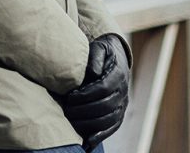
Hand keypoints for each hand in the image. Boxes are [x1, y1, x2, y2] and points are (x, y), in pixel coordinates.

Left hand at [62, 34, 129, 149]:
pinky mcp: (119, 114)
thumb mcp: (99, 47)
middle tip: (66, 111)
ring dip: (89, 124)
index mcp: (118, 75)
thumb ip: (95, 57)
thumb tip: (93, 72)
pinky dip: (100, 136)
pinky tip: (87, 142)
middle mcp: (123, 92)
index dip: (86, 95)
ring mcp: (122, 105)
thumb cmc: (102, 52)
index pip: (104, 88)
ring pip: (109, 120)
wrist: (116, 57)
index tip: (70, 97)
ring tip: (71, 123)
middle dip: (84, 111)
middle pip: (105, 106)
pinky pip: (112, 128)